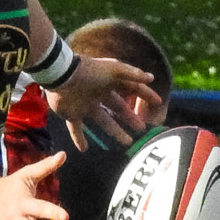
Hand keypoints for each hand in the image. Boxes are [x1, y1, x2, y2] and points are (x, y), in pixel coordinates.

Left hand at [44, 56, 162, 148]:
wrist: (62, 75)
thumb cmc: (90, 71)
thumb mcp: (115, 69)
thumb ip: (133, 74)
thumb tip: (151, 77)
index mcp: (110, 82)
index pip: (132, 89)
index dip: (145, 95)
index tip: (158, 103)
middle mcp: (99, 94)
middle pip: (118, 108)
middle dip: (130, 118)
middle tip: (141, 128)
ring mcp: (85, 105)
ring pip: (103, 121)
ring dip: (115, 131)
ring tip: (127, 142)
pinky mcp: (72, 114)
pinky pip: (76, 129)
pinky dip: (79, 139)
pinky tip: (84, 149)